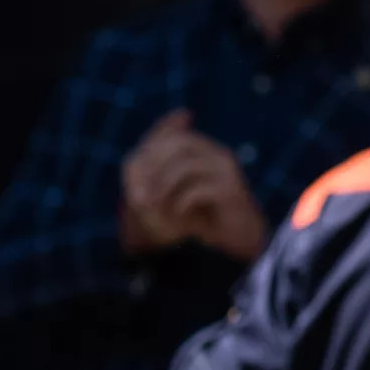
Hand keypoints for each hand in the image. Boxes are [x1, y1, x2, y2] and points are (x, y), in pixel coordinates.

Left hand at [121, 112, 267, 260]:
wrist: (237, 236)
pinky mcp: (231, 192)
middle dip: (153, 166)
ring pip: (185, 166)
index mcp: (205, 149)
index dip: (148, 151)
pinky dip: (180, 203)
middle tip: (137, 191)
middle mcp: (218, 154)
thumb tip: (134, 165)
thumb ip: (153, 174)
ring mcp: (227, 171)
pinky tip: (178, 214)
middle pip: (178, 142)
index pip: (172, 133)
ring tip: (153, 205)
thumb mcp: (171, 192)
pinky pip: (197, 190)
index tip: (132, 178)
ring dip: (162, 187)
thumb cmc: (201, 213)